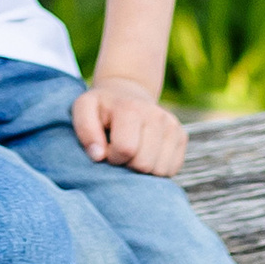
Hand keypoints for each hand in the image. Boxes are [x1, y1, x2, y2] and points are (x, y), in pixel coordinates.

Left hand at [71, 75, 187, 175]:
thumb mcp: (83, 109)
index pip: (126, 150)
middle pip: (145, 164)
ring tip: (132, 152)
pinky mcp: (181, 136)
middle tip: (119, 151)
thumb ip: (85, 131)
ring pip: (160, 170)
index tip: (106, 148)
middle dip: (127, 165)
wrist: (127, 92)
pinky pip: (171, 169)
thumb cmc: (101, 107)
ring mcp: (172, 126)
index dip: (112, 157)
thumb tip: (98, 156)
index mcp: (131, 108)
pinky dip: (155, 169)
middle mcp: (157, 116)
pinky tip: (144, 154)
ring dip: (141, 168)